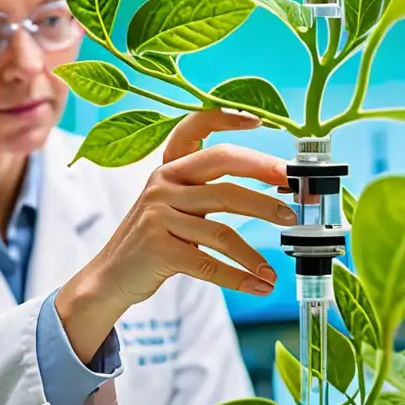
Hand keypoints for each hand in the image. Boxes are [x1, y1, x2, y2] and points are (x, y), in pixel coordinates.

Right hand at [57, 109, 295, 361]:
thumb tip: (279, 198)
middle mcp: (163, 185)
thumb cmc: (157, 238)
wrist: (110, 277)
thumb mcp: (176, 205)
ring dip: (255, 250)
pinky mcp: (159, 249)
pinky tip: (259, 285)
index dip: (226, 119)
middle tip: (294, 202)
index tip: (258, 121)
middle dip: (264, 185)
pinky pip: (209, 262)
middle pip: (224, 175)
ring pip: (222, 228)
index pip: (195, 128)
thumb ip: (212, 192)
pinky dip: (238, 277)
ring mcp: (159, 216)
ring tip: (276, 266)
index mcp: (170, 168)